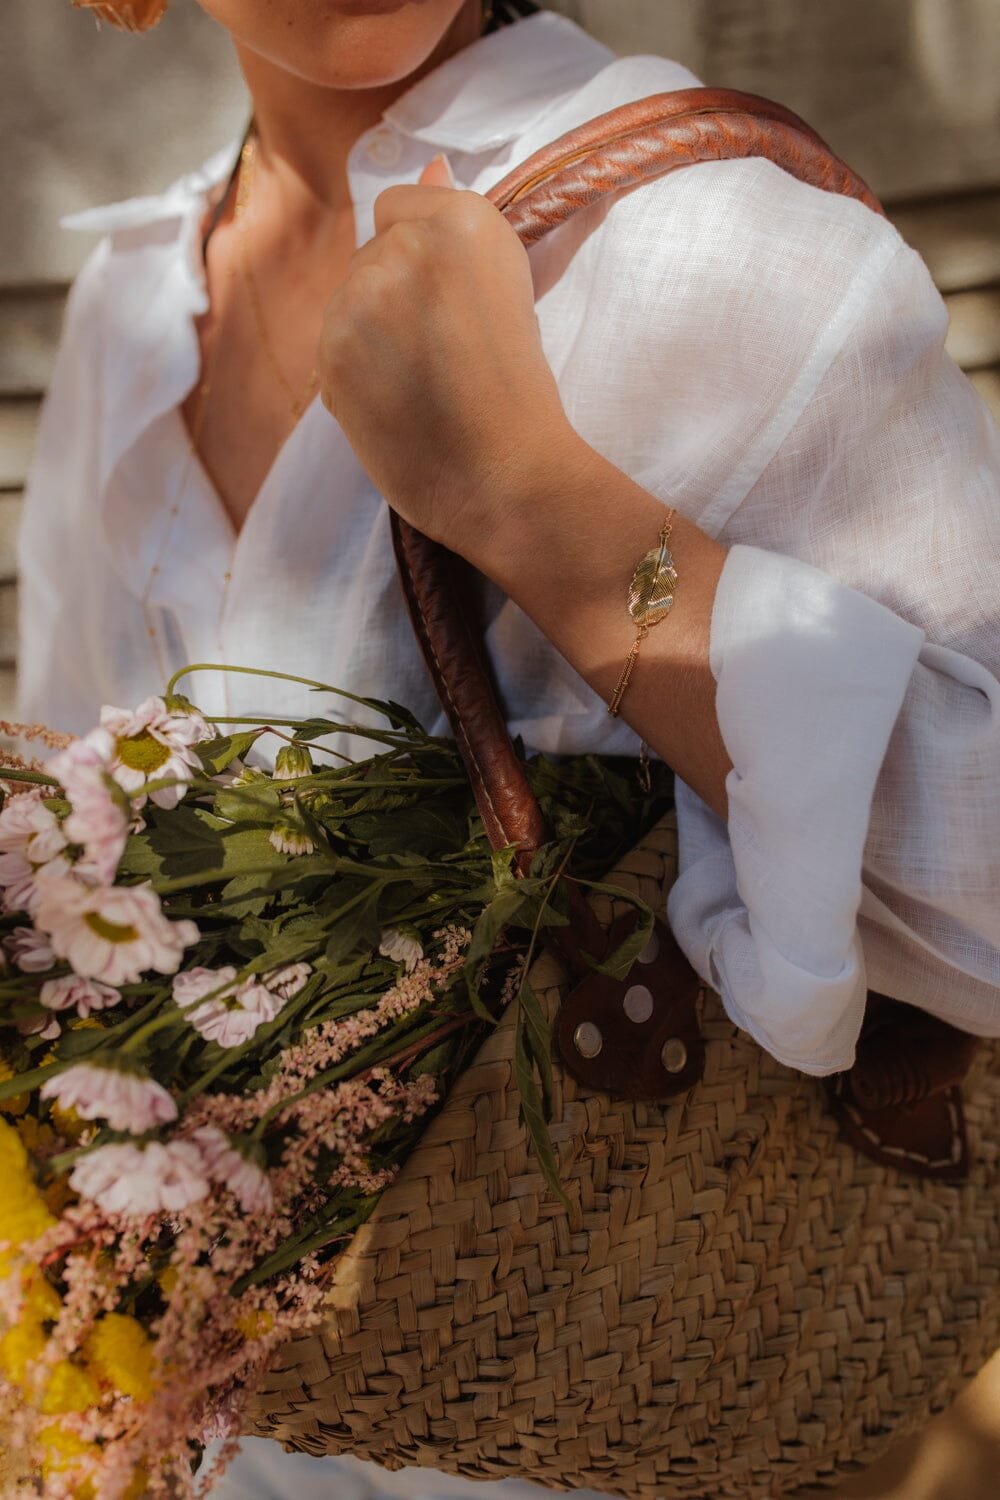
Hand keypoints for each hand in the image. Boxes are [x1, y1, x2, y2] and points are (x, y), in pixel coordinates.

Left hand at [317, 154, 574, 556]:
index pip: (402, 204)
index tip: (454, 300)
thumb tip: (429, 166)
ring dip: (374, 333)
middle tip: (446, 352)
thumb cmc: (524, 392)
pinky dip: (357, 372)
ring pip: (349, 300)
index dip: (426, 255)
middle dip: (398, 294)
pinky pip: (334, 347)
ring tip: (424, 383)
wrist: (507, 477)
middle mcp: (404, 246)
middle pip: (374, 253)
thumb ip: (461, 221)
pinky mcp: (331, 354)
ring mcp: (361, 299)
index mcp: (463, 219)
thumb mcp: (514, 285)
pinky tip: (399, 402)